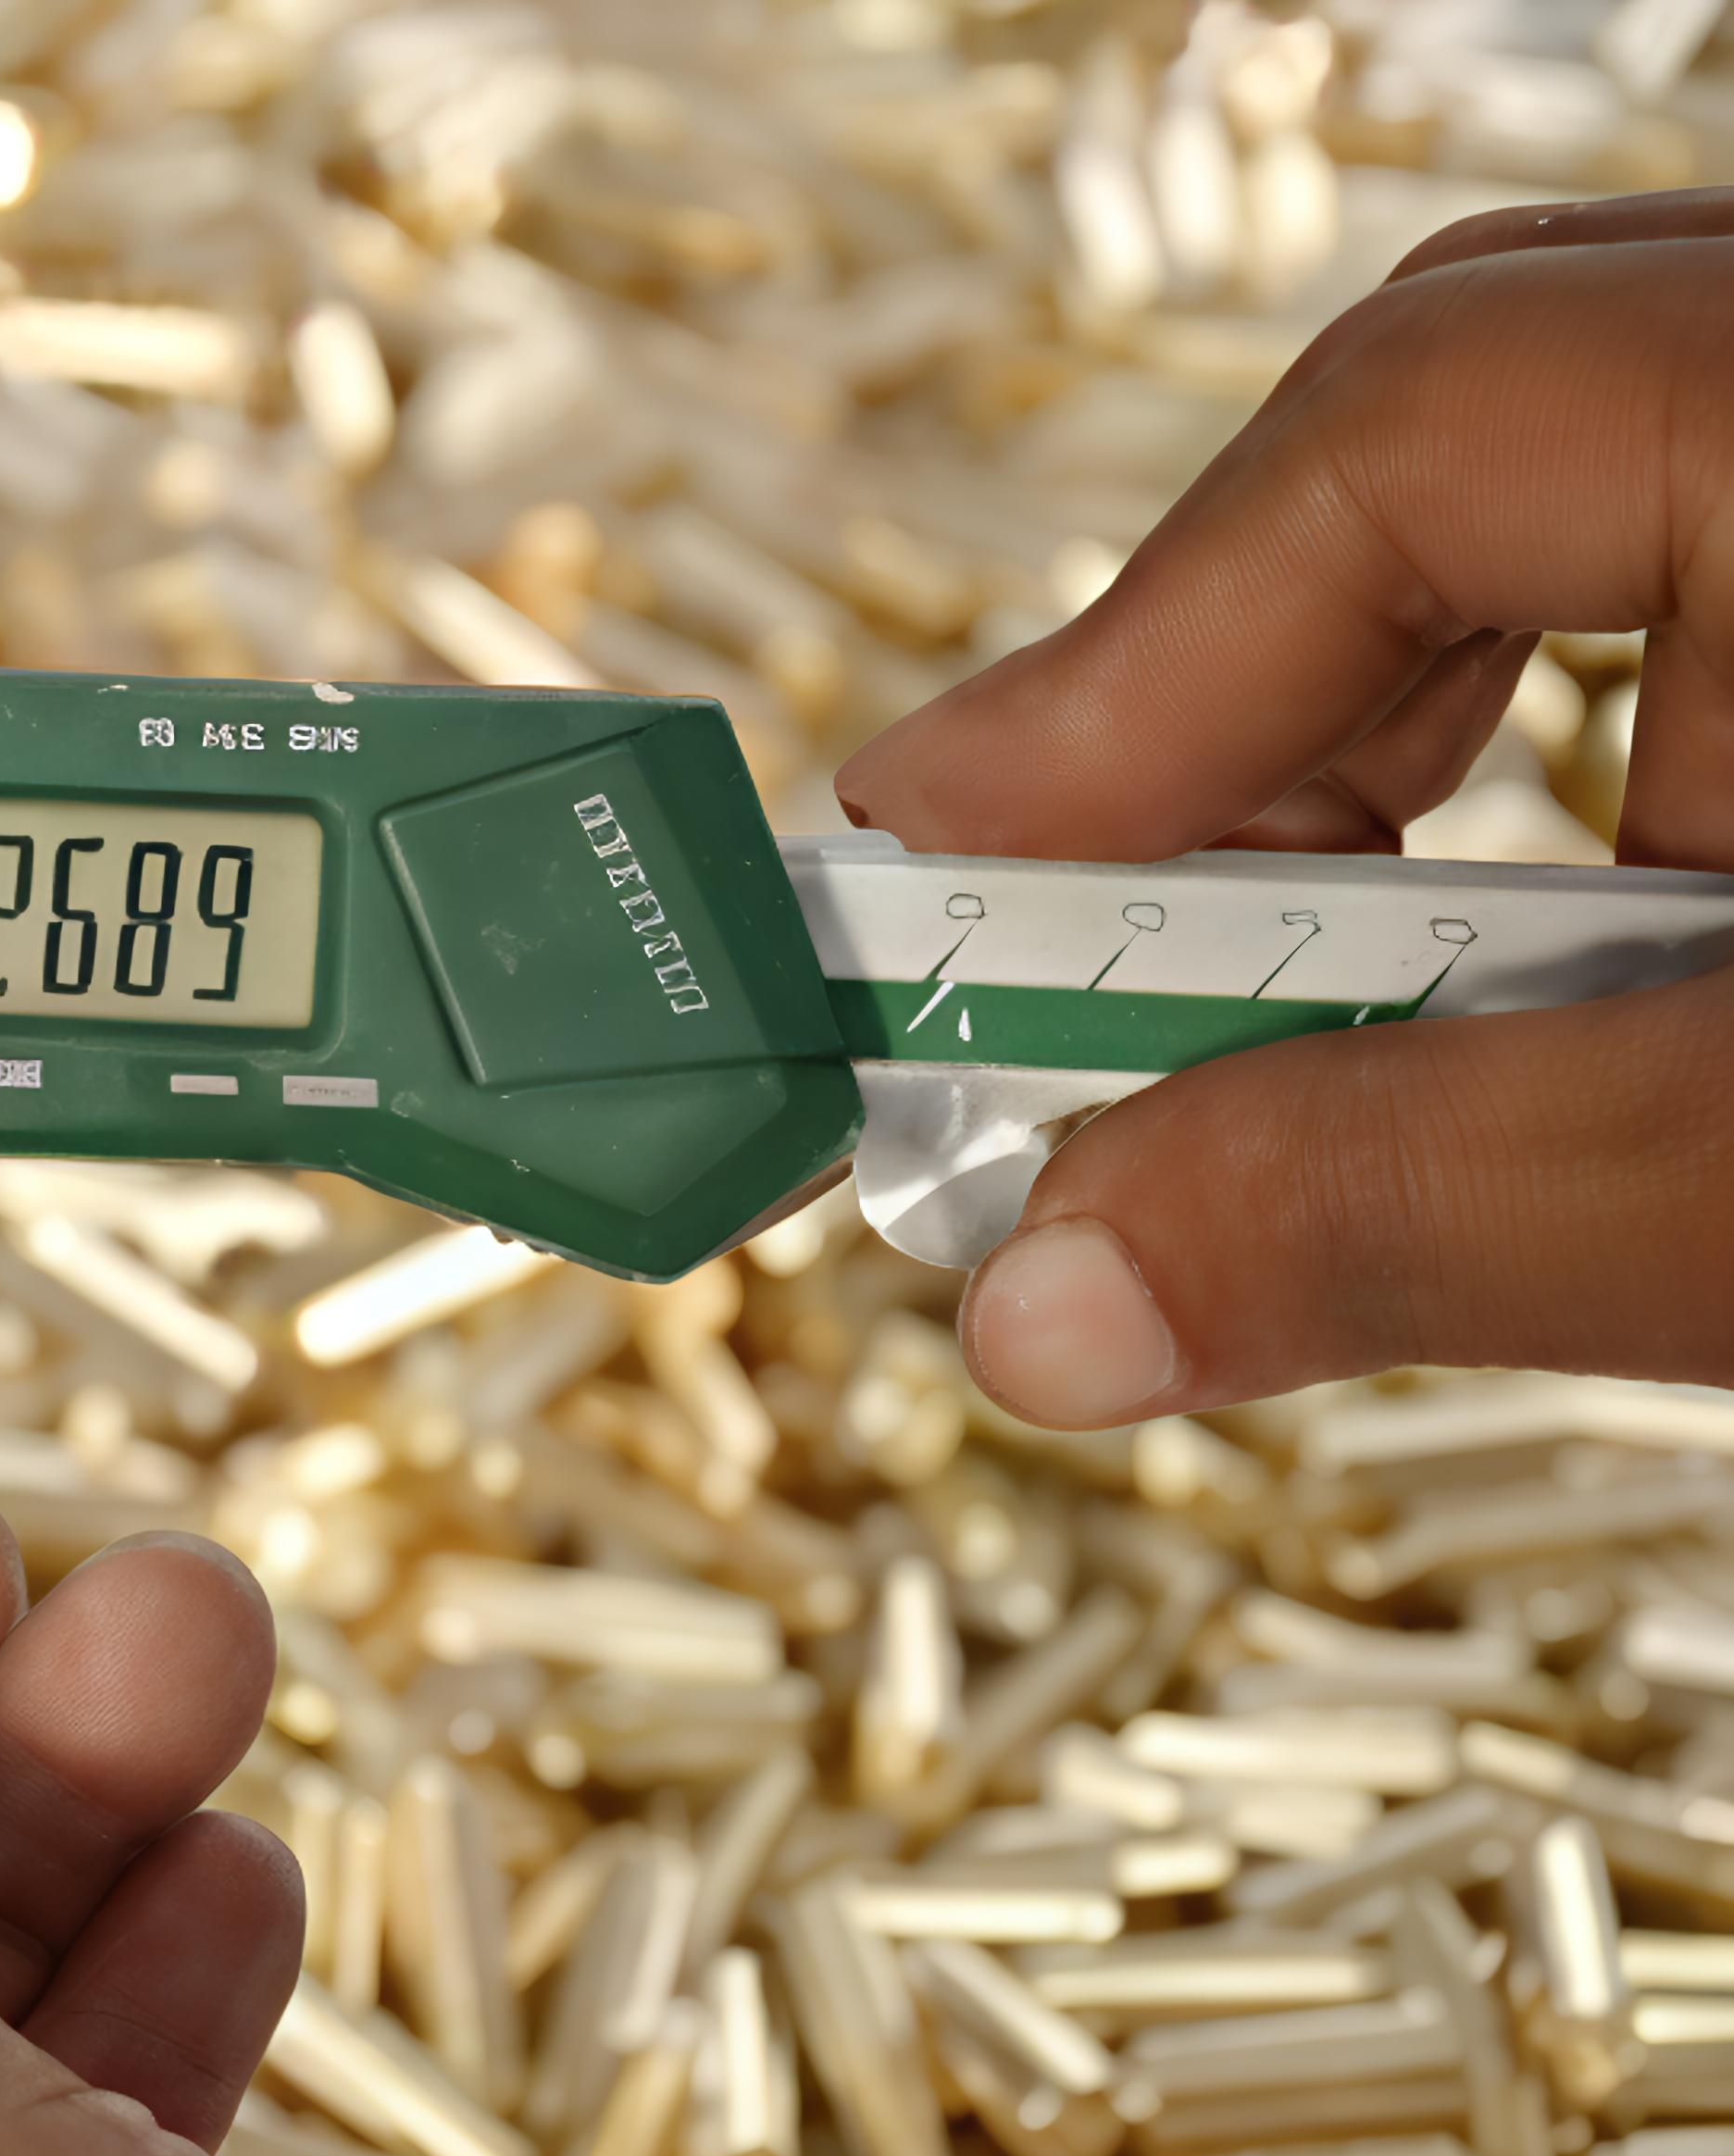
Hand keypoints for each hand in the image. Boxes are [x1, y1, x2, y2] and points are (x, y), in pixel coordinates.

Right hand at [834, 189, 1733, 1428]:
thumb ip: (1422, 1203)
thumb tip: (1056, 1294)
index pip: (1405, 438)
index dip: (1128, 676)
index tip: (926, 872)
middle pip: (1455, 436)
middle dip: (1246, 724)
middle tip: (1095, 965)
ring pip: (1589, 499)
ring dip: (1407, 762)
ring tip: (1340, 1001)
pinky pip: (1714, 573)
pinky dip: (1585, 767)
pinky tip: (1568, 958)